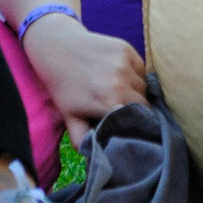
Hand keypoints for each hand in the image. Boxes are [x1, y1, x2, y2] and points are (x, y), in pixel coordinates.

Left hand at [20, 12, 147, 145]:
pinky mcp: (126, 49)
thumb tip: (98, 154)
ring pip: (144, 85)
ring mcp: (124, 63)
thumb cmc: (64, 87)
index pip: (140, 119)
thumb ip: (84, 141)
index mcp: (109, 102)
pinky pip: (141, 68)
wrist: (58, 48)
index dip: (138, 124)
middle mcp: (121, 82)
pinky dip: (136, 74)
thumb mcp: (70, 118)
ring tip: (121, 91)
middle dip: (138, 108)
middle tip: (123, 108)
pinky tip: (120, 76)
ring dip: (137, 91)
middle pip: (145, 102)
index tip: (132, 125)